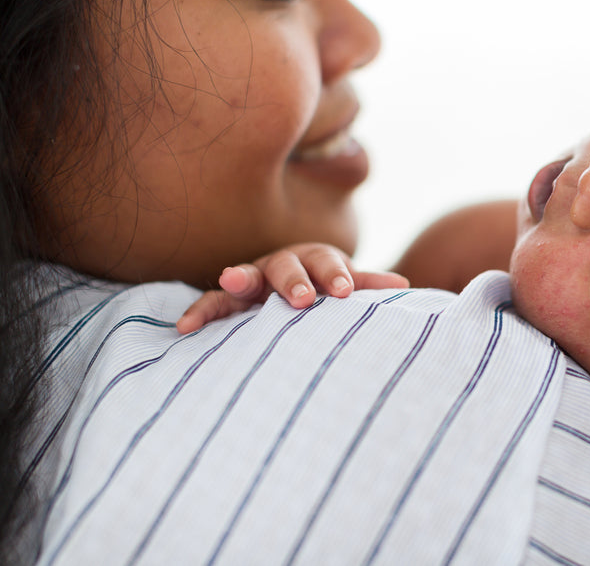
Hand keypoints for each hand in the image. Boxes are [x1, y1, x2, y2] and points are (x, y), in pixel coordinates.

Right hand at [176, 243, 408, 333]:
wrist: (290, 288)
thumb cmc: (323, 289)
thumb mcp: (344, 285)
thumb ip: (368, 286)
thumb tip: (405, 284)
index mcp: (314, 260)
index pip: (326, 263)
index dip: (335, 276)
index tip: (345, 293)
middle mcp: (281, 265)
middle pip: (287, 266)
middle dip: (294, 280)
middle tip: (303, 299)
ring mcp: (252, 281)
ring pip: (244, 278)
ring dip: (239, 280)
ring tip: (230, 281)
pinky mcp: (227, 302)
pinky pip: (211, 304)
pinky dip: (200, 313)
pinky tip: (184, 327)